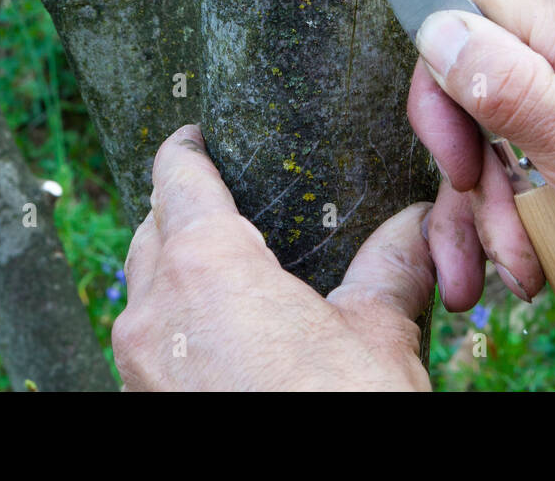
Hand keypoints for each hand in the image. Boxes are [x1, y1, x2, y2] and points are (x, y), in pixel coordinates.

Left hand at [112, 125, 434, 389]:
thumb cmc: (345, 417)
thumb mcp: (379, 340)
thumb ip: (390, 268)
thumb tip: (415, 224)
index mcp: (207, 270)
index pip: (175, 178)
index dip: (186, 149)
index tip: (198, 137)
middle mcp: (154, 314)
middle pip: (149, 231)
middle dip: (181, 211)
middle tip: (229, 206)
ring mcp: (139, 369)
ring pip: (142, 292)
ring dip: (174, 271)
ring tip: (233, 276)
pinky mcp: (143, 406)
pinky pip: (149, 343)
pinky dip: (176, 323)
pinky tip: (226, 338)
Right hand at [408, 0, 554, 345]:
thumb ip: (505, 88)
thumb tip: (435, 27)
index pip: (468, 19)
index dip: (443, 95)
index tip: (459, 166)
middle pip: (494, 76)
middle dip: (486, 166)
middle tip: (500, 240)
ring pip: (524, 111)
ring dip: (514, 190)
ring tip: (527, 262)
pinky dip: (549, 182)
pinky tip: (554, 236)